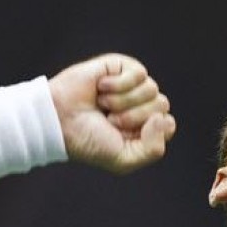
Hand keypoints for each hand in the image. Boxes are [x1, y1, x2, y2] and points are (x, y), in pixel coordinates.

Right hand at [49, 54, 175, 173]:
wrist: (60, 120)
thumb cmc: (89, 141)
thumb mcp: (124, 160)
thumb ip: (153, 150)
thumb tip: (163, 118)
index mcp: (146, 127)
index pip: (167, 124)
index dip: (148, 131)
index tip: (123, 135)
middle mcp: (142, 105)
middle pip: (162, 105)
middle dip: (133, 116)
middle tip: (109, 120)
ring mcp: (133, 85)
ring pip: (152, 89)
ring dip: (123, 101)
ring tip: (103, 105)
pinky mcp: (122, 67)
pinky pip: (140, 73)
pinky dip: (118, 84)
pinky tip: (100, 87)